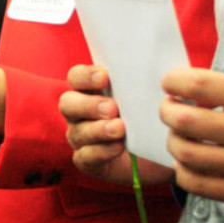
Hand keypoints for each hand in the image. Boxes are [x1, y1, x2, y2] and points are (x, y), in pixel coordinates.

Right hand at [60, 65, 172, 186]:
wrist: (152, 154)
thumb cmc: (145, 116)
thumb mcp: (144, 97)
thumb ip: (141, 81)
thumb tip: (155, 62)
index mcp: (88, 90)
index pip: (75, 77)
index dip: (85, 76)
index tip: (105, 77)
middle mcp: (78, 112)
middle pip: (68, 103)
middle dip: (89, 105)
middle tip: (113, 108)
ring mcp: (79, 137)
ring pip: (77, 132)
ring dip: (98, 129)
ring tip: (120, 129)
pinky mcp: (86, 160)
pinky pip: (85, 156)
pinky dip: (101, 151)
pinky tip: (118, 147)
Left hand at [161, 67, 223, 214]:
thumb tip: (182, 90)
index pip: (198, 84)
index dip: (173, 82)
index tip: (170, 85)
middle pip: (183, 120)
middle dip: (166, 112)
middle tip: (170, 110)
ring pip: (185, 153)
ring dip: (173, 142)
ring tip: (180, 138)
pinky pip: (197, 184)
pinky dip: (183, 172)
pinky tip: (189, 164)